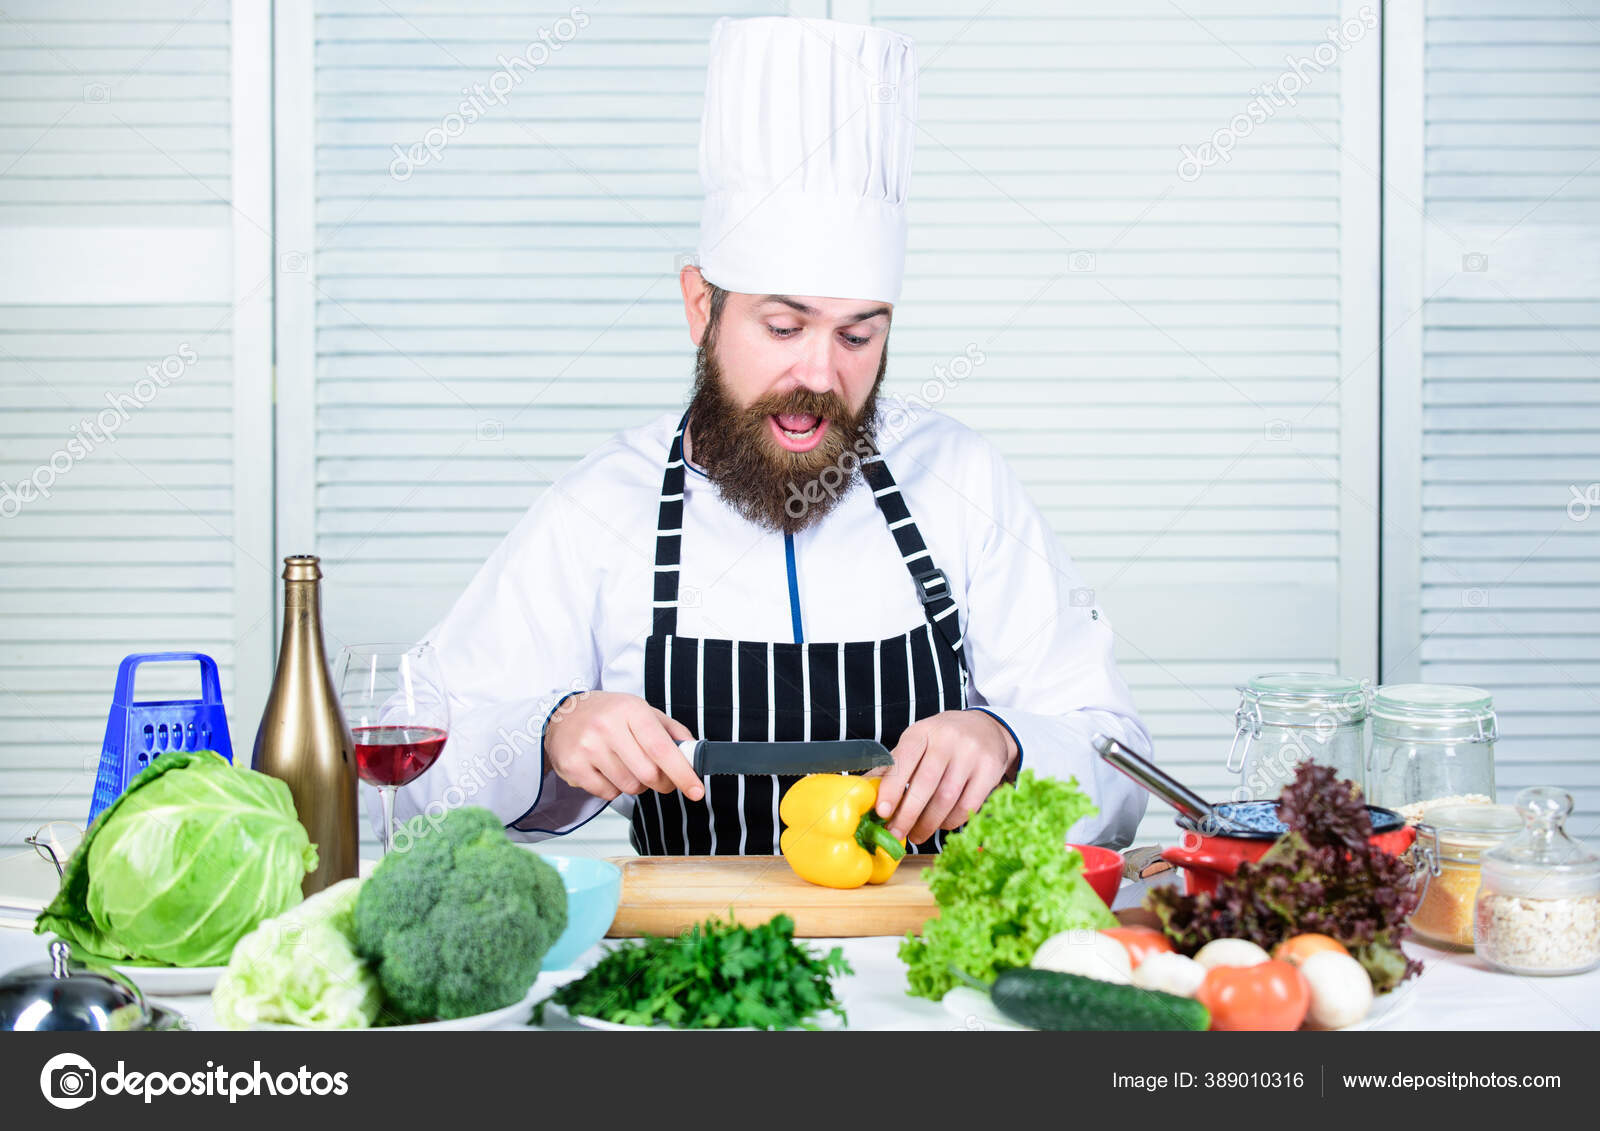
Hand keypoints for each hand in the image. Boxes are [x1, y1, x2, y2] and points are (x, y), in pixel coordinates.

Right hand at [543, 691, 703, 802]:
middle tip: (660, 777)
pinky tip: (607, 770)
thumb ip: (672, 731)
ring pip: (629, 786)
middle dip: (661, 782)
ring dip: (636, 784)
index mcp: (630, 710)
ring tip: (626, 766)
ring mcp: (587, 747)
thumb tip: (695, 753)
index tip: (696, 790)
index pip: (662, 748)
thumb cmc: (608, 714)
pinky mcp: (573, 766)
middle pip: (648, 773)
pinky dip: (614, 788)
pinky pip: (608, 794)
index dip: (682, 773)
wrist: (563, 714)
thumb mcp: (642, 711)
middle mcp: (607, 727)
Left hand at [872, 710, 1018, 844]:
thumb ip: (891, 766)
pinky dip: (951, 821)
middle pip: (926, 784)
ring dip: (928, 823)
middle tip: (896, 834)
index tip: (881, 812)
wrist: (985, 728)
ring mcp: (971, 754)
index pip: (903, 760)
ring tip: (916, 835)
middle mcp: (947, 740)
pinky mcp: (990, 770)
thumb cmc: (941, 740)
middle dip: (908, 815)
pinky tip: (941, 825)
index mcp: (922, 732)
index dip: (891, 788)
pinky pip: (968, 805)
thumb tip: (860, 788)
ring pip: (946, 798)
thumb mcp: (915, 743)